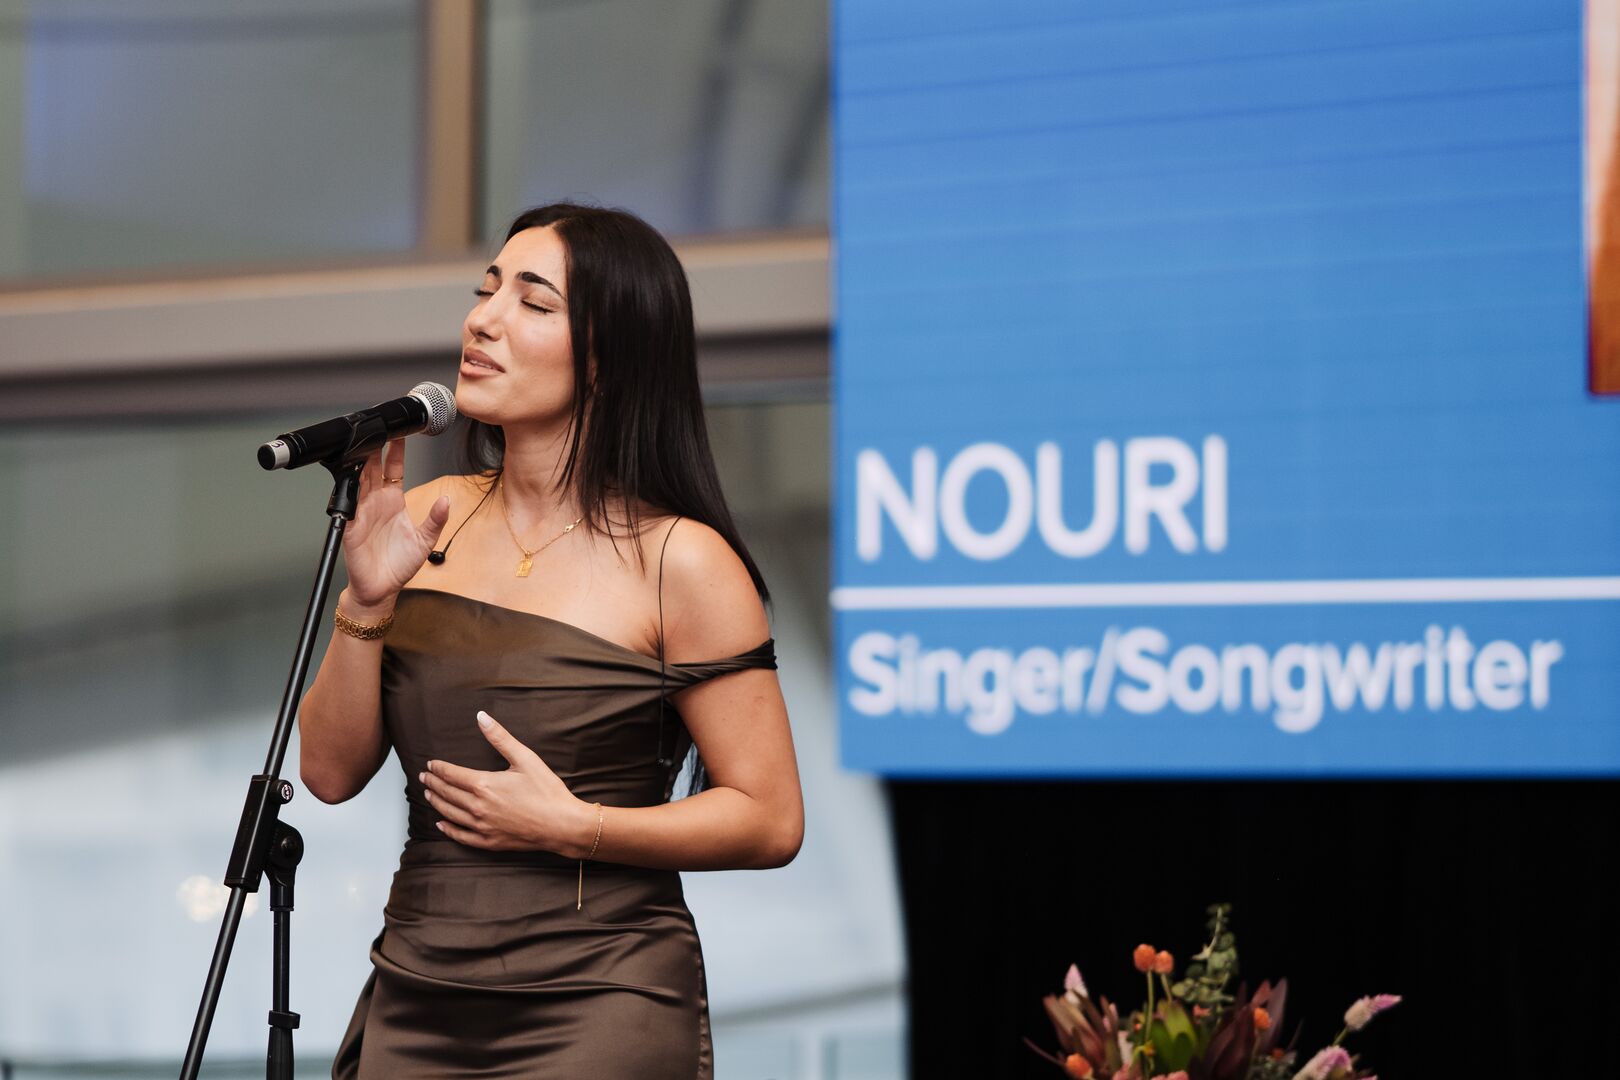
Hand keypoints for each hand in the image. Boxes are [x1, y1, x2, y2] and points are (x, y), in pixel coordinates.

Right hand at [340, 437, 450, 608]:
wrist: (381, 589)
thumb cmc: (400, 565)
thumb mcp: (425, 540)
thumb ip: (436, 520)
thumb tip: (446, 500)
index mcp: (393, 502)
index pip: (393, 469)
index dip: (396, 450)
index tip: (402, 432)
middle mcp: (375, 503)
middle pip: (373, 467)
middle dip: (375, 447)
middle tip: (379, 426)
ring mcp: (362, 512)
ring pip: (360, 480)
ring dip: (361, 462)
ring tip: (365, 444)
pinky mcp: (352, 526)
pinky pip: (350, 505)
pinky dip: (351, 491)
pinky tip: (353, 478)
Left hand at [421, 710, 593, 855]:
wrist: (562, 824)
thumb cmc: (546, 791)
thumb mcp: (525, 758)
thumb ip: (500, 738)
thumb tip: (481, 717)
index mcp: (484, 785)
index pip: (452, 774)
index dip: (439, 768)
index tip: (431, 764)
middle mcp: (478, 807)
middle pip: (447, 793)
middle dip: (433, 783)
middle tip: (424, 777)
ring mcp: (482, 826)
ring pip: (450, 813)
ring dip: (437, 802)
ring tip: (429, 795)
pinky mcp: (489, 842)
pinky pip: (461, 836)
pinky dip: (448, 830)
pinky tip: (441, 824)